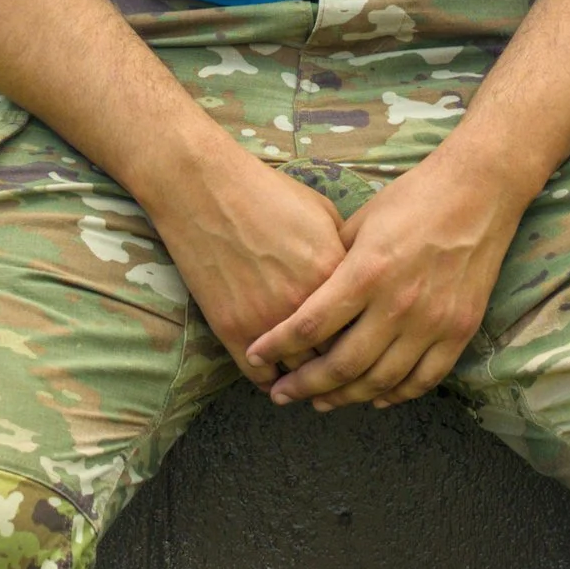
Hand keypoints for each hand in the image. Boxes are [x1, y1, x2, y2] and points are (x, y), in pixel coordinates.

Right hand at [145, 137, 350, 378]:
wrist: (204, 188)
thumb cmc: (266, 193)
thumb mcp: (323, 212)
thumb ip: (346, 253)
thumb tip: (359, 281)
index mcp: (337, 272)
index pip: (366, 327)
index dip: (365, 336)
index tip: (361, 339)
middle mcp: (306, 303)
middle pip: (338, 358)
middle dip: (341, 364)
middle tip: (340, 367)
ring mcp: (268, 320)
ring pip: (300, 375)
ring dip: (306, 378)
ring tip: (310, 377)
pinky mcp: (232, 329)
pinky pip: (261, 376)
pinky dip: (272, 380)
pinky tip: (277, 375)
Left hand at [247, 146, 524, 409]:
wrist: (478, 191)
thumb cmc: (413, 198)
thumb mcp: (361, 222)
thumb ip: (335, 264)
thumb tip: (306, 298)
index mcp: (366, 272)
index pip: (311, 325)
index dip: (278, 346)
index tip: (257, 356)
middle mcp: (398, 304)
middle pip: (342, 364)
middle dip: (305, 386)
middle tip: (283, 394)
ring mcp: (432, 322)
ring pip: (381, 381)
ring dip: (346, 397)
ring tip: (322, 402)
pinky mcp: (460, 331)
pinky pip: (424, 379)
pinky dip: (396, 395)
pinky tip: (376, 398)